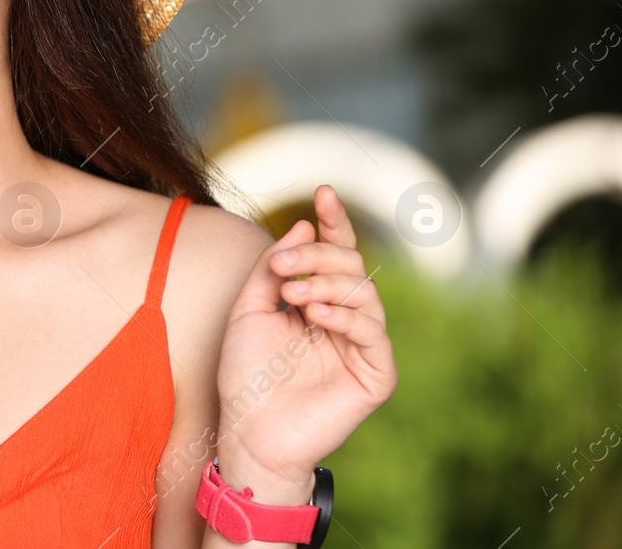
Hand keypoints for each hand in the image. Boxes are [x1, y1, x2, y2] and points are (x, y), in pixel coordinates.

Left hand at [213, 184, 396, 498]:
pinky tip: (316, 317)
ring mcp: (363, 347)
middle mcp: (345, 320)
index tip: (322, 192)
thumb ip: (273, 269)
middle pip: (351, 266)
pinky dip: (345, 316)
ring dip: (327, 284)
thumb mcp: (249, 309)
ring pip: (365, 293)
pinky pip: (373, 333)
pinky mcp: (376, 375)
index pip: (336, 254)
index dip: (334, 222)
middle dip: (318, 256)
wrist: (247, 430)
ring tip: (294, 295)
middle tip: (282, 265)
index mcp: (318, 302)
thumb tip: (303, 227)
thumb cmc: (245, 374)